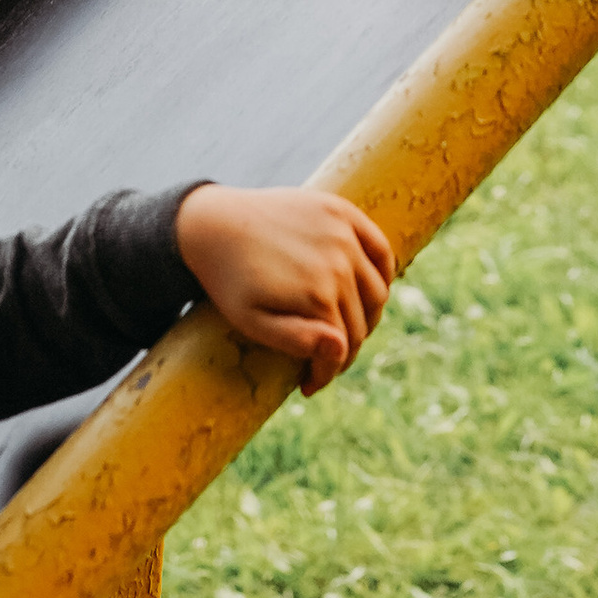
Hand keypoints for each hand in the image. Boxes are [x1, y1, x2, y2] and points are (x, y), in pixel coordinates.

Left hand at [177, 181, 394, 393]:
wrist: (214, 224)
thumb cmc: (229, 281)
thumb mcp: (251, 322)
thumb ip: (296, 340)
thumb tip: (341, 347)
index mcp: (318, 294)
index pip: (343, 347)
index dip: (326, 373)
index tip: (308, 385)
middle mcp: (339, 262)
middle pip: (361, 322)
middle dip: (344, 350)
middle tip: (322, 362)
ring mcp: (343, 233)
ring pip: (377, 291)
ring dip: (366, 317)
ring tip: (342, 329)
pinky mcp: (342, 211)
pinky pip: (381, 249)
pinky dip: (383, 273)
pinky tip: (367, 291)